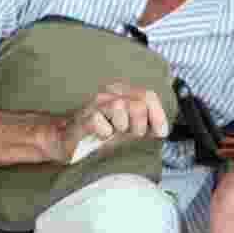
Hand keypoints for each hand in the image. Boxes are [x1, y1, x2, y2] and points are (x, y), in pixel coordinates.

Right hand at [52, 82, 169, 163]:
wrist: (70, 140)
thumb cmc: (102, 133)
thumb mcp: (130, 128)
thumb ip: (147, 125)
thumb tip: (163, 129)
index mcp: (124, 92)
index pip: (149, 96)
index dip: (157, 116)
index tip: (160, 133)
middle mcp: (110, 93)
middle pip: (138, 104)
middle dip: (138, 126)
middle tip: (129, 134)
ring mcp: (96, 104)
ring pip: (120, 108)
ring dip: (122, 128)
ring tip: (114, 133)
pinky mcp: (83, 117)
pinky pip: (101, 123)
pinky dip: (104, 134)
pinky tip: (101, 136)